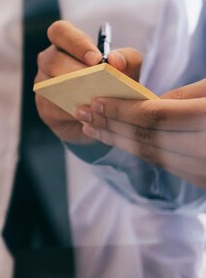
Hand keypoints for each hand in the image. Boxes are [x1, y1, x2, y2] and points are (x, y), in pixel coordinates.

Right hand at [35, 21, 142, 143]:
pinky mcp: (44, 107)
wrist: (103, 117)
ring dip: (72, 92)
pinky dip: (72, 111)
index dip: (76, 43)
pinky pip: (52, 107)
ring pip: (49, 83)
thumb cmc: (112, 84)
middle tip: (97, 82)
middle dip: (75, 71)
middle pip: (52, 59)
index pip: (60, 31)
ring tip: (95, 100)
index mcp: (67, 44)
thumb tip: (116, 61)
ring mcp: (43, 83)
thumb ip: (128, 59)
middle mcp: (50, 60)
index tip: (96, 59)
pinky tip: (89, 115)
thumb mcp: (127, 70)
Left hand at [76, 80, 205, 188]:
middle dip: (111, 125)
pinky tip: (119, 141)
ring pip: (153, 156)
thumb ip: (183, 96)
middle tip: (83, 114)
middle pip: (147, 139)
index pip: (155, 117)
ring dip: (118, 141)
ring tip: (92, 127)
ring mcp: (205, 171)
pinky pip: (166, 165)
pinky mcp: (204, 181)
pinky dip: (140, 152)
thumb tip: (144, 101)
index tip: (96, 102)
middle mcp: (205, 150)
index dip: (122, 110)